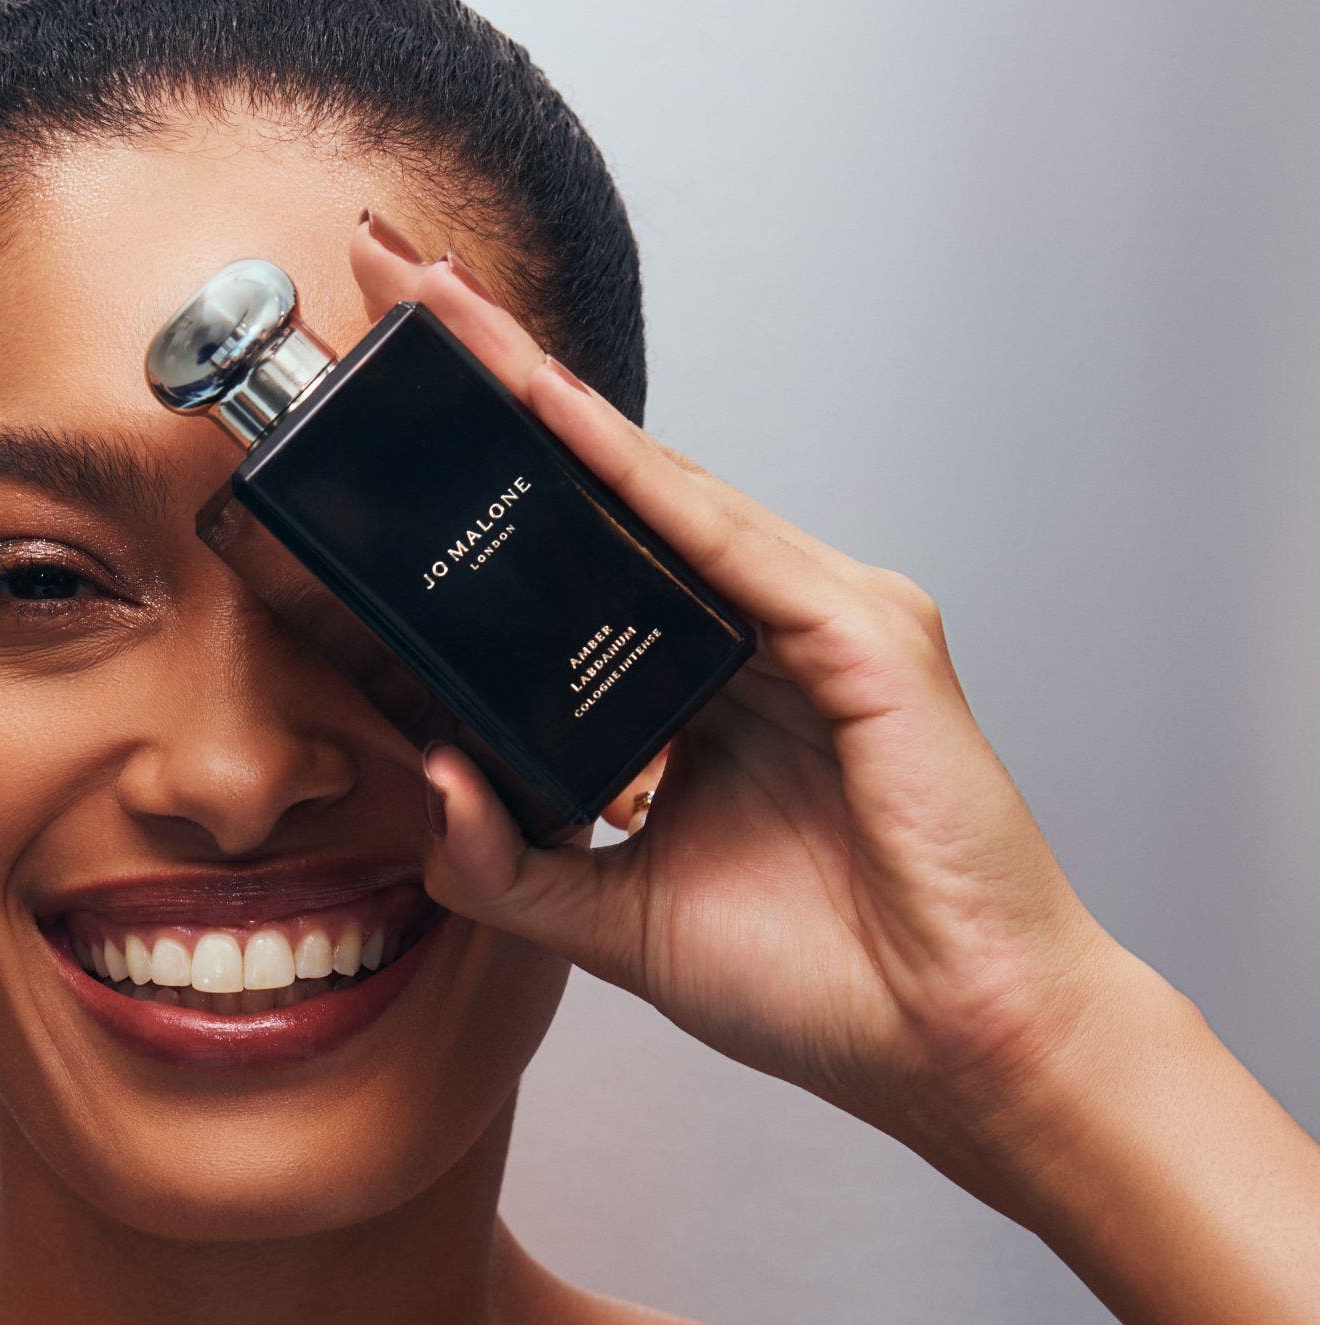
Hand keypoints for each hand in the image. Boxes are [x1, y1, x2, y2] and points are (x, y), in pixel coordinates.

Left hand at [347, 219, 1128, 1197]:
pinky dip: (628, 472)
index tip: (374, 399)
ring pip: (651, 484)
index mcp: (701, 688)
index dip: (479, 466)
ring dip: (536, 389)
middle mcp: (758, 631)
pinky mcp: (864, 640)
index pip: (568, 553)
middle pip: (601, 484)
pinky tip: (543, 407)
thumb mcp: (614, 923)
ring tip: (433, 306)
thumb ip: (508, 861)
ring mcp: (818, 620)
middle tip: (379, 277)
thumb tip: (421, 776)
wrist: (950, 1047)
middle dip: (490, 377)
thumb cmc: (820, 982)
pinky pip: (721, 540)